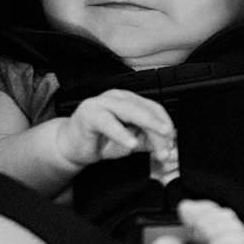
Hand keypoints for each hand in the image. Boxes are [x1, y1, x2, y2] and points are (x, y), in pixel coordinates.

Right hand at [55, 89, 174, 166]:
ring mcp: (103, 102)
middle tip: (170, 140)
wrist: (71, 146)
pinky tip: (131, 144)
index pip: (154, 109)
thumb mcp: (130, 142)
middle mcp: (118, 97)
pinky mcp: (89, 113)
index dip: (166, 124)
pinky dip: (121, 133)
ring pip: (130, 111)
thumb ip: (148, 141)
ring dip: (148, 126)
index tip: (173, 142)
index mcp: (130, 100)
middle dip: (160, 126)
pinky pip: (108, 123)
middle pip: (146, 109)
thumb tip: (169, 145)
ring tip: (159, 140)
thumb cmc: (100, 140)